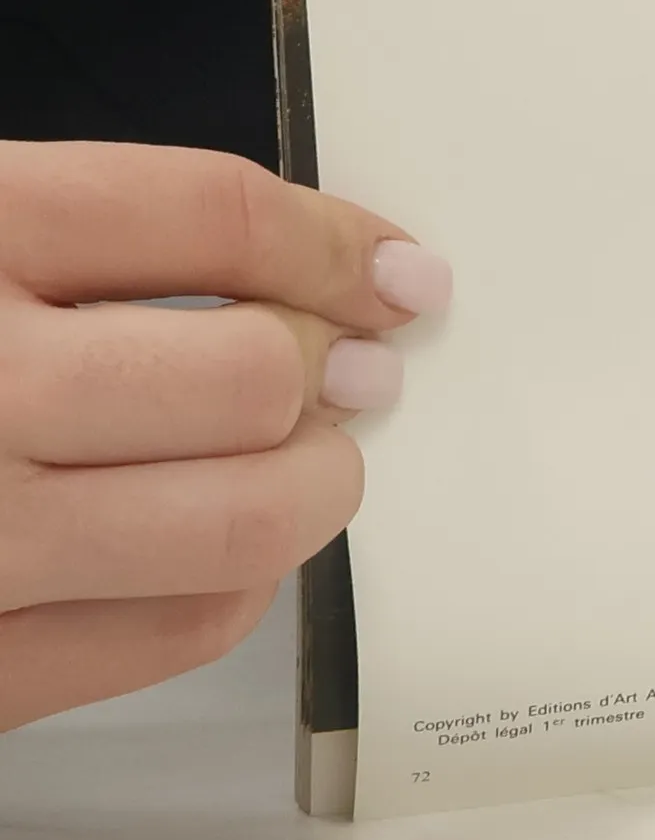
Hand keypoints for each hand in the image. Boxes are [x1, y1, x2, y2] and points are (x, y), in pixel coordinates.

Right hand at [0, 141, 450, 729]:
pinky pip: (185, 625)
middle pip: (249, 374)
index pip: (201, 214)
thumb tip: (316, 270)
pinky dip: (248, 576)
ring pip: (243, 517)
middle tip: (353, 367)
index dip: (334, 238)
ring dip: (316, 479)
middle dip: (330, 365)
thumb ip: (70, 235)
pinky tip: (227, 538)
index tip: (399, 268)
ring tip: (311, 452)